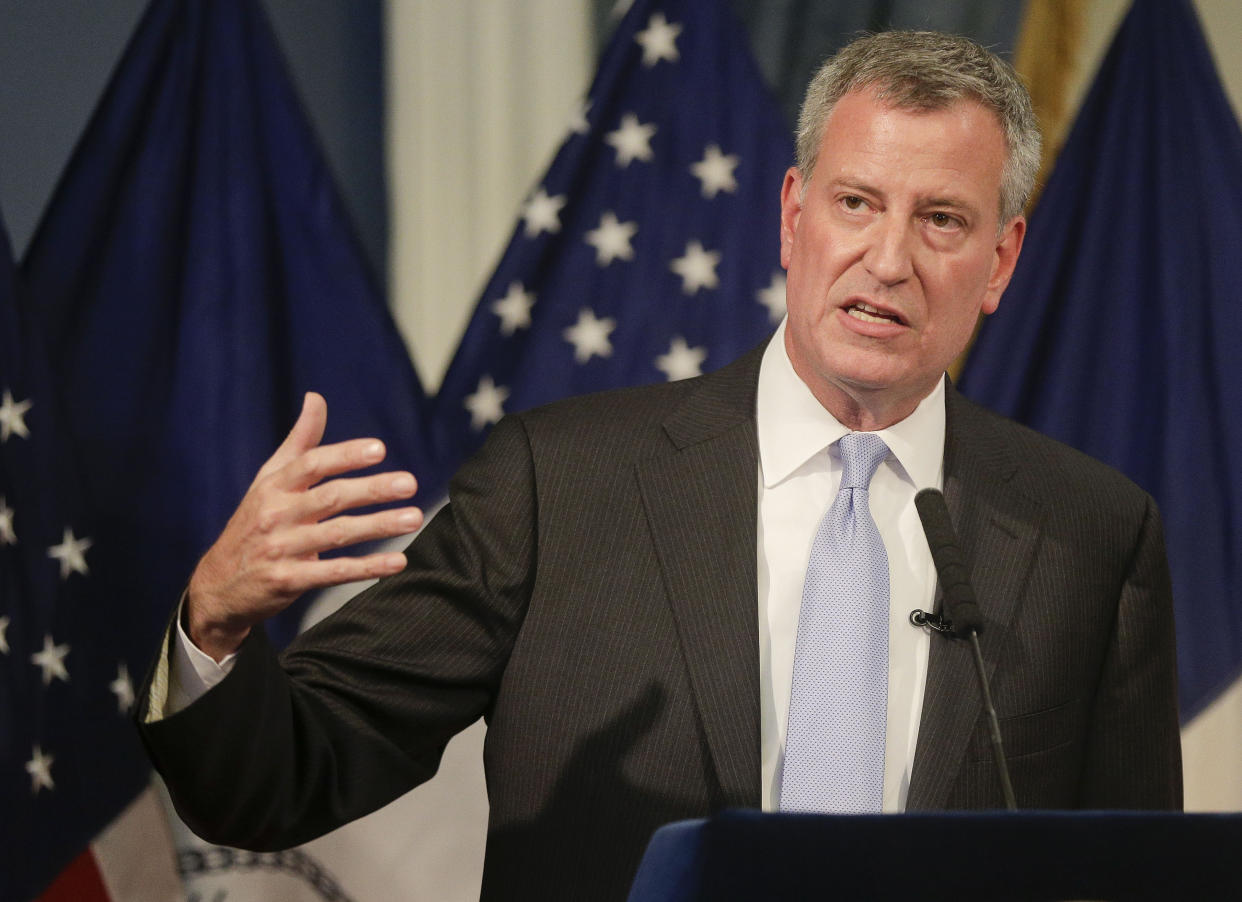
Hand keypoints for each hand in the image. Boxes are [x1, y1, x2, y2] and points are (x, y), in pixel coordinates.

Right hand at [185, 392, 422, 659]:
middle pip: (331, 497)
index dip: (345, 455)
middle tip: (409, 483)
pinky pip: (334, 572)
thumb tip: (316, 397)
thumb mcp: (269, 480)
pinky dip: (367, 568)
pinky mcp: (288, 581)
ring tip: (413, 518)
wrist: (219, 584)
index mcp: (274, 486)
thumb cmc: (255, 522)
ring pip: (337, 534)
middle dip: (373, 489)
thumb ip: (299, 441)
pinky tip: (397, 562)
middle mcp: (276, 514)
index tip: (380, 449)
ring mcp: (281, 549)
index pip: (312, 464)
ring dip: (378, 526)